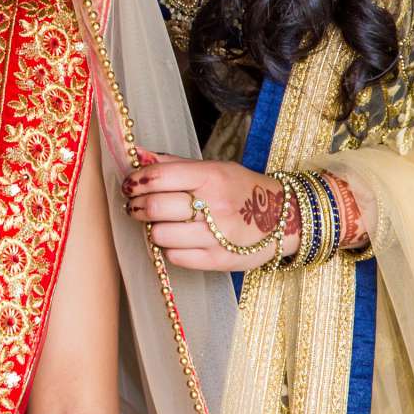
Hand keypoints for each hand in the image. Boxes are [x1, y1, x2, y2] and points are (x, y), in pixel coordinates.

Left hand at [122, 150, 296, 270]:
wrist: (283, 218)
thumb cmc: (240, 189)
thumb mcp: (213, 168)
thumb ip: (172, 163)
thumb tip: (135, 152)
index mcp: (211, 176)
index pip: (159, 176)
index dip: (136, 181)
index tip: (130, 185)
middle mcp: (214, 205)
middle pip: (155, 207)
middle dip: (136, 206)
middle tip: (135, 206)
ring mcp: (217, 235)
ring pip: (160, 235)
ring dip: (152, 229)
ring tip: (159, 223)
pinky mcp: (219, 260)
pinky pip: (175, 256)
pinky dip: (169, 248)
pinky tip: (177, 239)